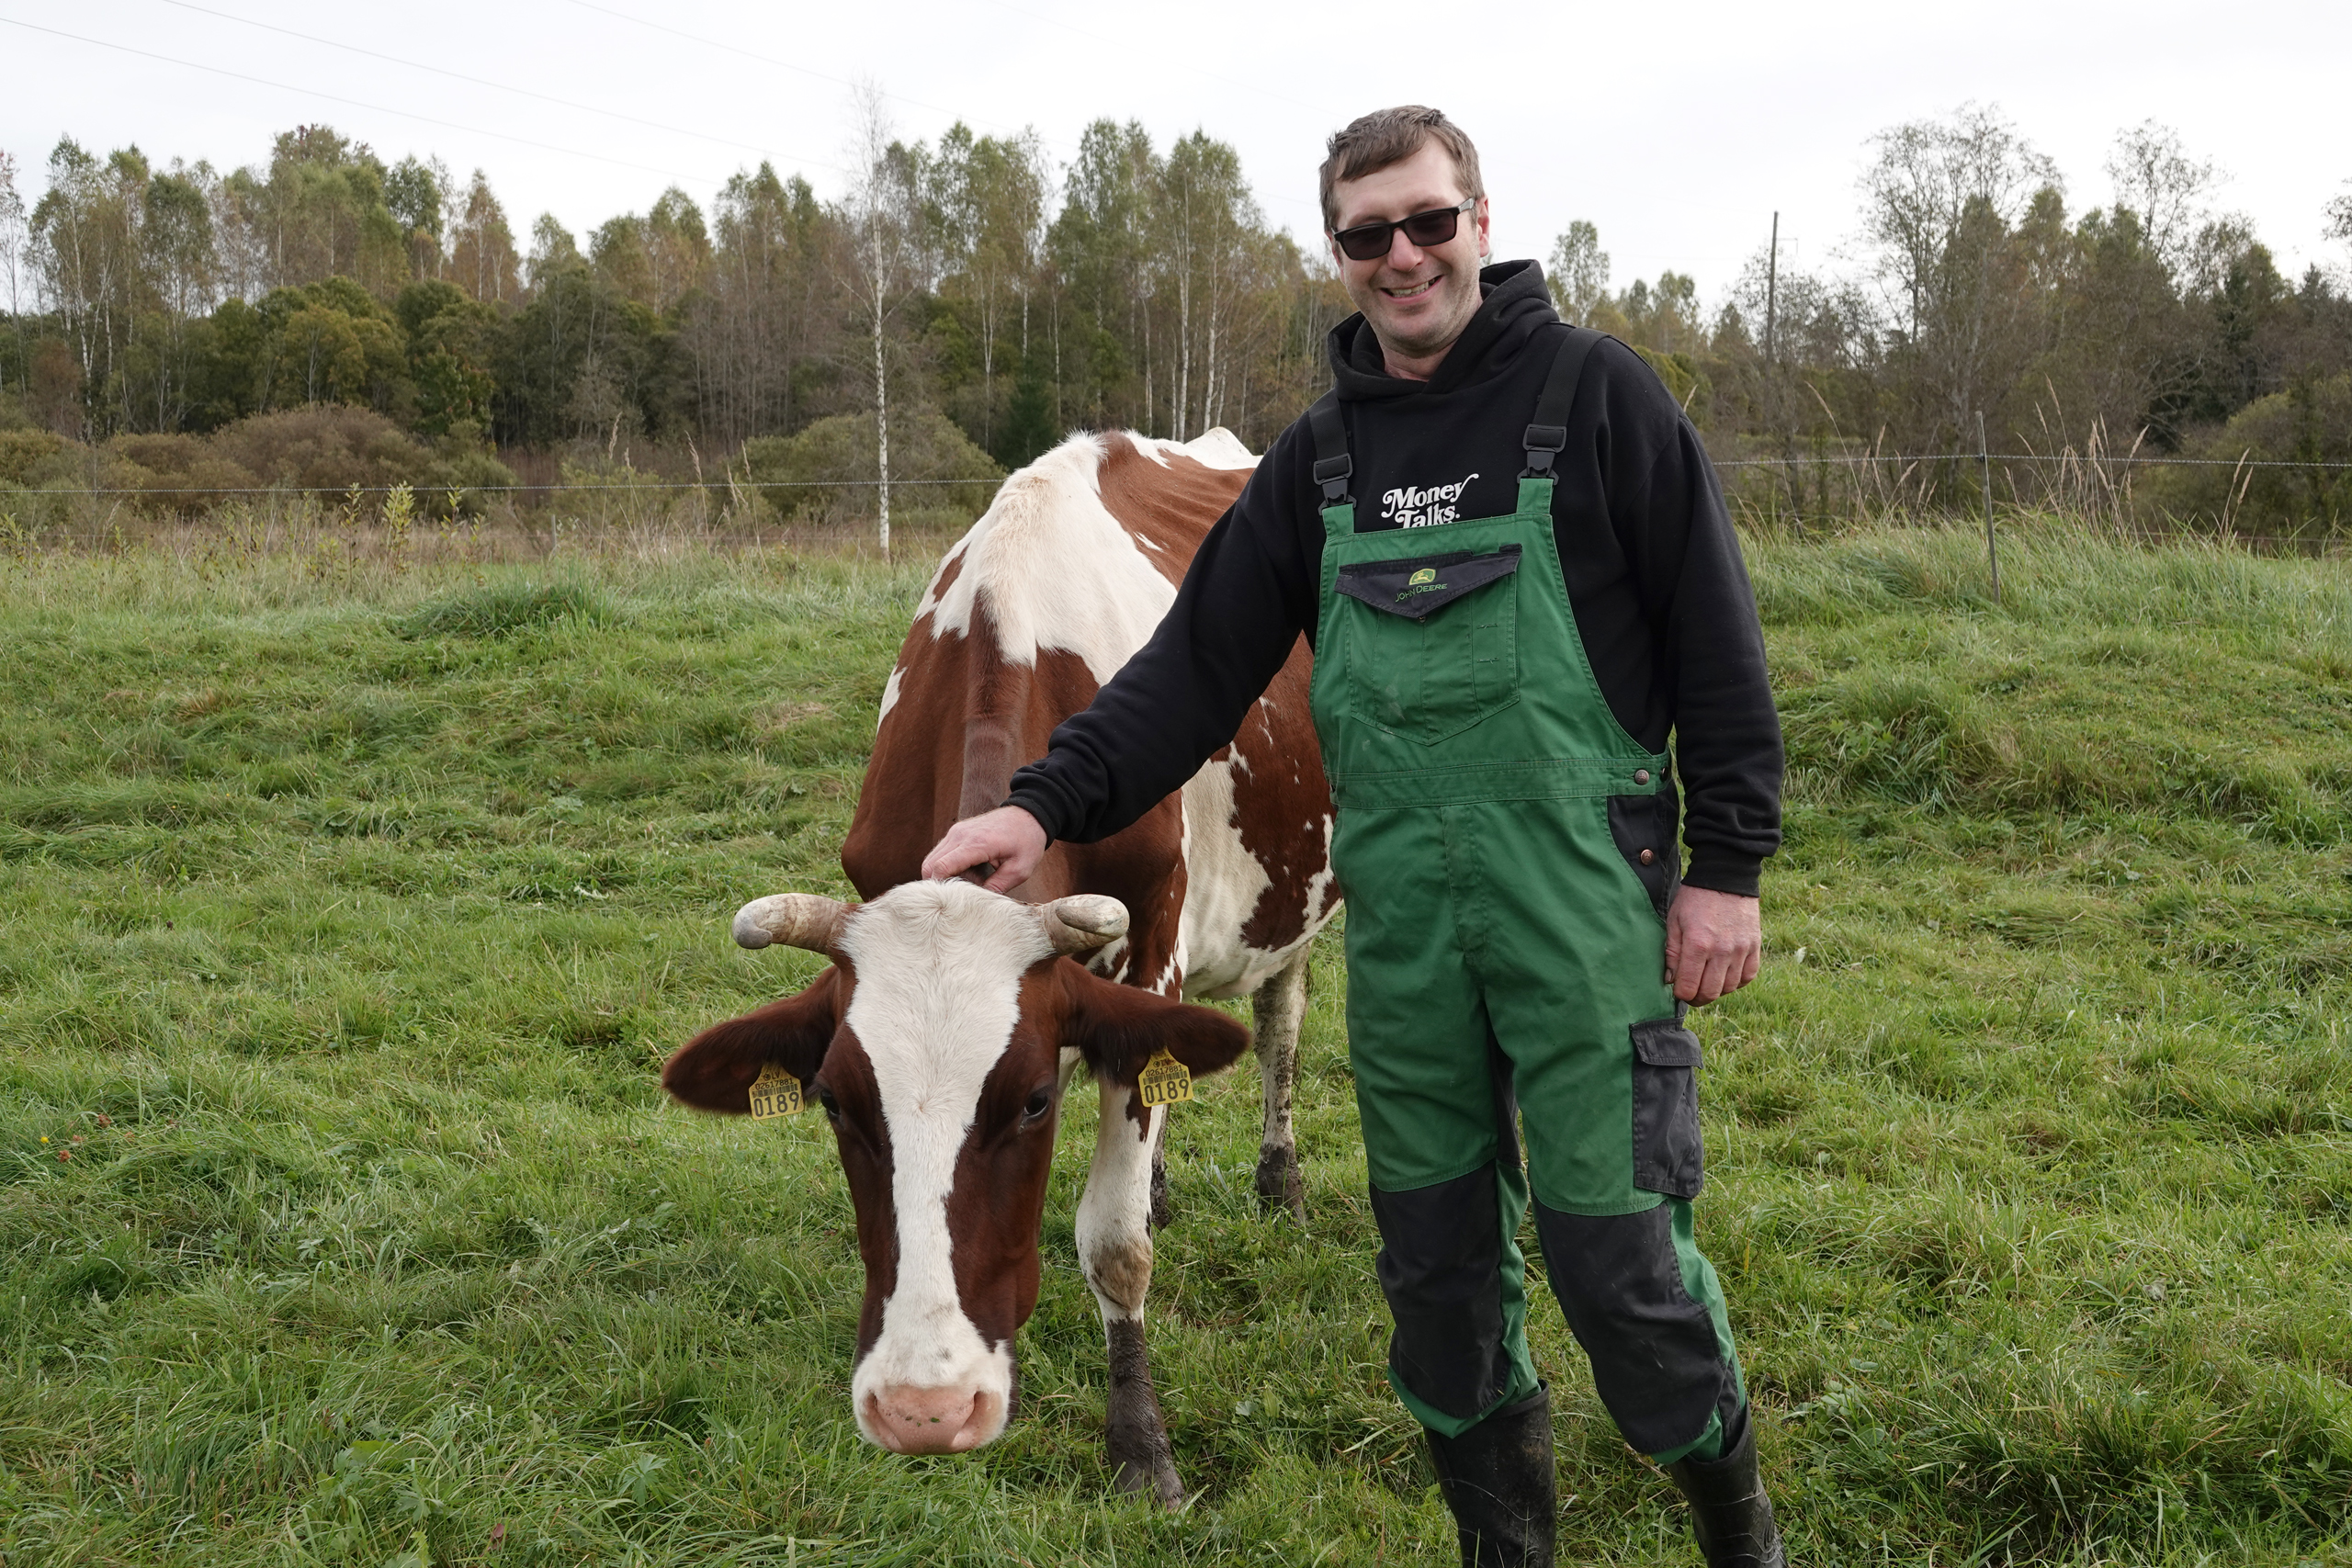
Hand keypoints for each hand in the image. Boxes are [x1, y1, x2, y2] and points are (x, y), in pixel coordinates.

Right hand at [920, 805, 1048, 893]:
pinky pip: (940, 853)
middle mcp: (960, 835)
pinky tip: (968, 871)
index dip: (941, 888)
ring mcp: (956, 832)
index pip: (942, 867)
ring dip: (943, 875)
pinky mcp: (956, 832)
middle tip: (961, 893)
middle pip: (930, 865)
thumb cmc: (1027, 842)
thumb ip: (997, 887)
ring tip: (968, 881)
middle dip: (940, 884)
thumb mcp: (1020, 870)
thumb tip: (977, 902)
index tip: (952, 900)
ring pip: (932, 859)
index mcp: (976, 844)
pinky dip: (947, 866)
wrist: (1028, 815)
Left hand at [1663, 885, 1760, 1005]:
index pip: (1689, 988)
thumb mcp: (1674, 921)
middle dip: (1697, 997)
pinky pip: (1748, 977)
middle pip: (1710, 993)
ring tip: (1707, 979)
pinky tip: (1725, 974)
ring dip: (1716, 989)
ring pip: (1729, 988)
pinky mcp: (1755, 946)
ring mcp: (1741, 950)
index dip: (1681, 994)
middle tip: (1691, 991)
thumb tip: (1671, 980)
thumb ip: (1671, 953)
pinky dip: (1736, 981)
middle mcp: (1721, 951)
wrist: (1725, 877)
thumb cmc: (1694, 898)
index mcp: (1697, 944)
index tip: (1678, 989)